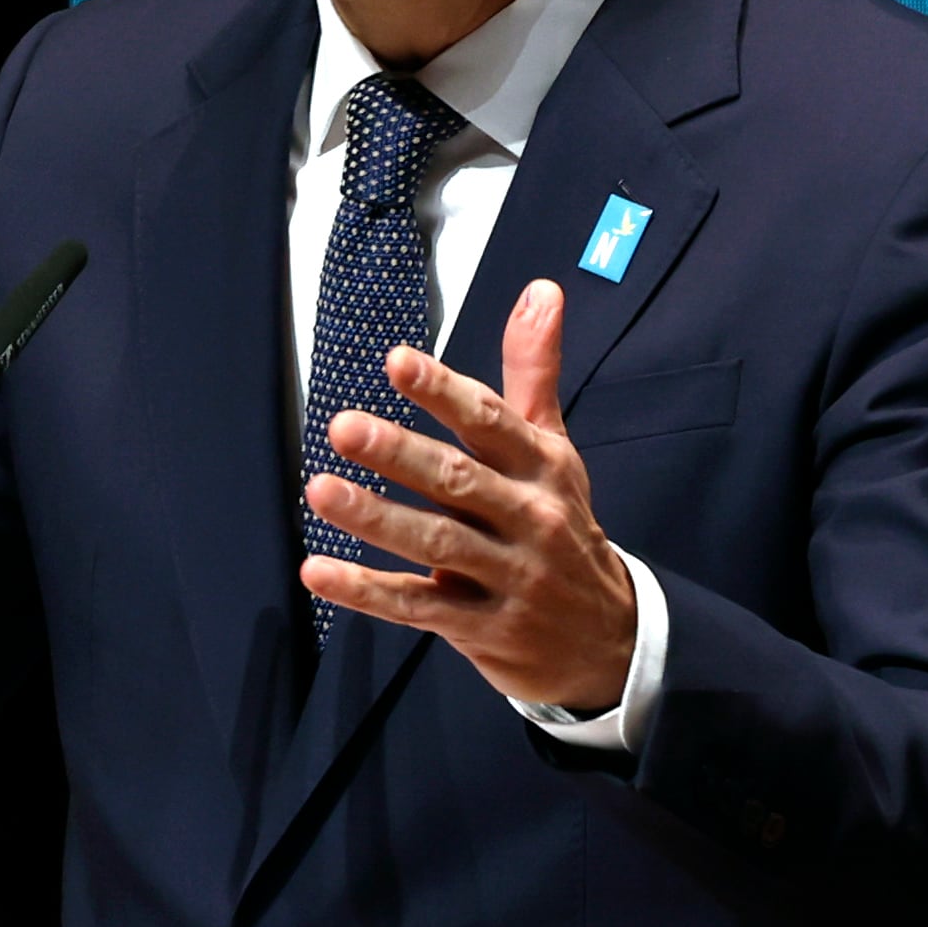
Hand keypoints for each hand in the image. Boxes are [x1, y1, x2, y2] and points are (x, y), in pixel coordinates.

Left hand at [300, 277, 636, 712]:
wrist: (608, 638)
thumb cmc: (561, 525)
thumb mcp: (554, 448)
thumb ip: (532, 371)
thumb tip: (541, 287)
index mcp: (543, 467)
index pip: (491, 422)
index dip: (444, 392)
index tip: (397, 362)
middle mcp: (531, 518)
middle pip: (460, 481)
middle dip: (401, 453)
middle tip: (342, 427)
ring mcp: (509, 576)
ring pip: (437, 543)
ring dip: (376, 518)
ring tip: (319, 491)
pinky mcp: (483, 627)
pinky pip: (418, 607)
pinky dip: (366, 592)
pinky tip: (318, 571)